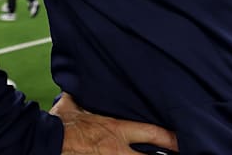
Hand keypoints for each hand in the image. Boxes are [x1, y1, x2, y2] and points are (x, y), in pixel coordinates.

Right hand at [51, 92, 177, 154]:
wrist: (45, 139)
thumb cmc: (59, 122)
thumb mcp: (74, 104)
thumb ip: (83, 96)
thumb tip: (80, 84)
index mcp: (116, 128)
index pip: (153, 132)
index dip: (171, 138)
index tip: (183, 139)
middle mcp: (117, 148)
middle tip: (185, 153)